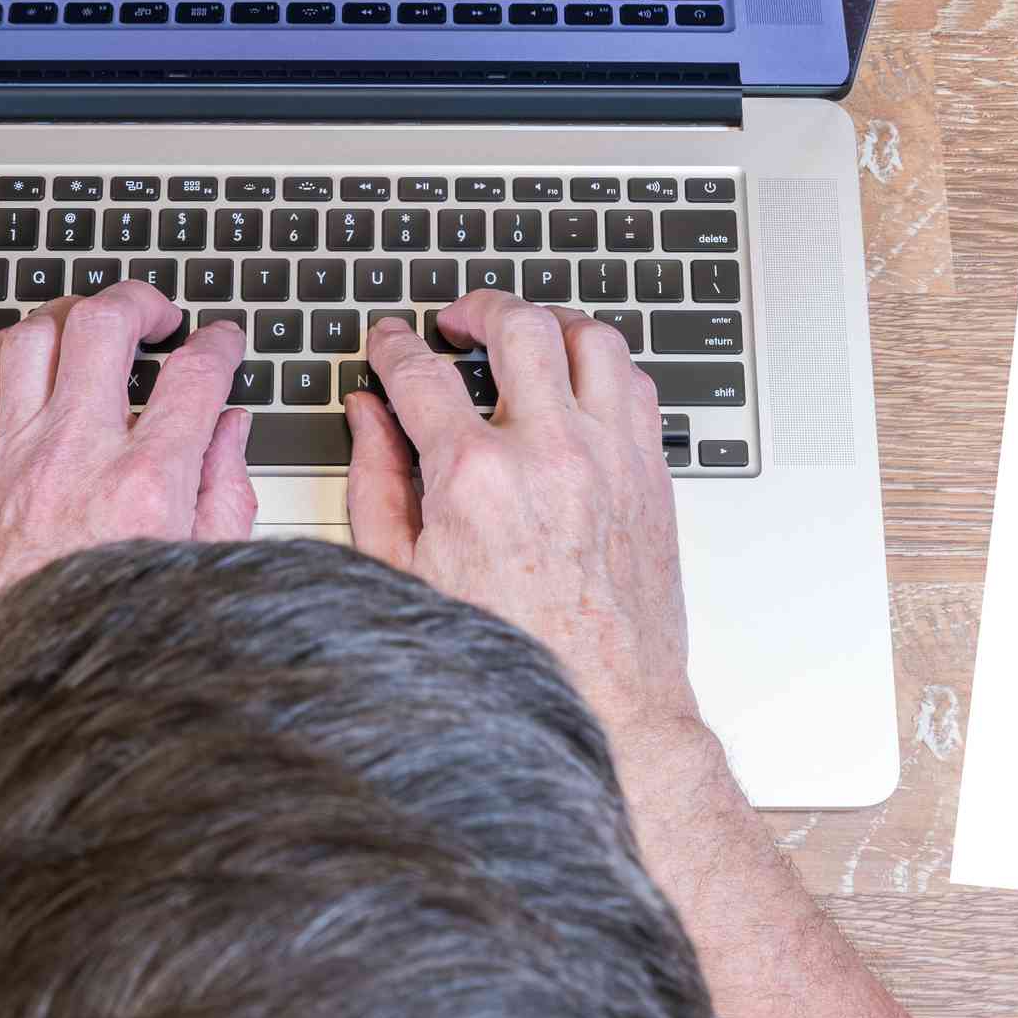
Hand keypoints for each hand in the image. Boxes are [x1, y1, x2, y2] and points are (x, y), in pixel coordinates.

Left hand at [0, 282, 255, 675]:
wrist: (9, 700)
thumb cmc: (105, 644)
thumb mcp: (200, 570)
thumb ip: (223, 490)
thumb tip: (229, 431)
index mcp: (145, 484)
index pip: (194, 375)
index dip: (220, 343)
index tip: (224, 340)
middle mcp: (74, 457)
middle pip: (103, 326)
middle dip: (140, 301)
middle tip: (160, 315)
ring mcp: (15, 460)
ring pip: (32, 338)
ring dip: (70, 316)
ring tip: (95, 324)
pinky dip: (4, 356)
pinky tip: (28, 361)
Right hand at [341, 291, 695, 738]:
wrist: (607, 708)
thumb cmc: (507, 657)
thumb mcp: (406, 576)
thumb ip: (377, 481)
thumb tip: (367, 415)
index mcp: (475, 479)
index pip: (421, 373)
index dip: (394, 345)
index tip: (388, 340)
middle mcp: (550, 453)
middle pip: (517, 326)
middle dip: (478, 308)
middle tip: (457, 320)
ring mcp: (611, 458)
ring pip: (591, 338)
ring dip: (551, 323)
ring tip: (524, 334)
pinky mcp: (651, 474)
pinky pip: (636, 383)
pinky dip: (603, 365)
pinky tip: (578, 380)